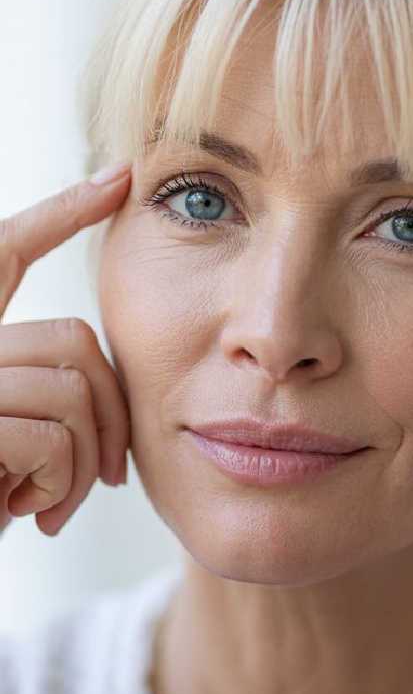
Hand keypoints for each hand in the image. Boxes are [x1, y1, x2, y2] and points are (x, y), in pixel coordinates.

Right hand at [0, 163, 131, 535]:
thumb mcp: (10, 446)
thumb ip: (40, 395)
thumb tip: (99, 378)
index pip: (6, 250)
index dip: (60, 213)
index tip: (119, 179)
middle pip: (74, 339)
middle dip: (110, 411)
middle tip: (104, 476)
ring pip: (70, 383)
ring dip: (81, 458)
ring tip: (56, 502)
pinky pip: (49, 433)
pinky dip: (59, 482)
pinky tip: (30, 514)